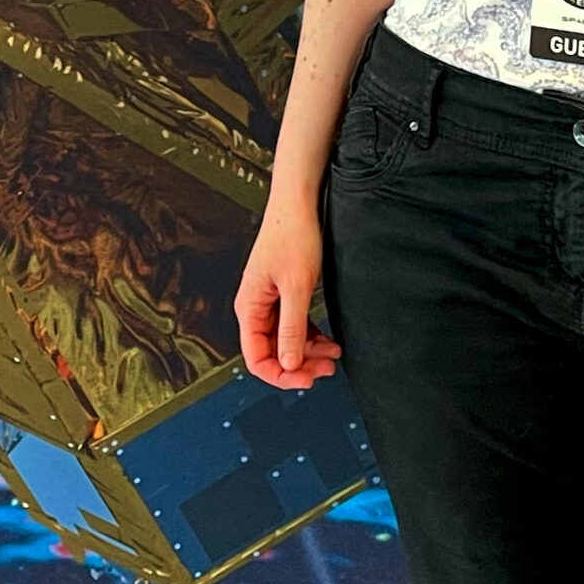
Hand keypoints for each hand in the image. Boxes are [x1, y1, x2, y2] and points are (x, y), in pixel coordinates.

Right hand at [236, 191, 342, 388]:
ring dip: (309, 352)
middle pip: (272, 352)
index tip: (307, 379)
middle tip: (327, 369)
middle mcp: (255, 307)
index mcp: (249, 306)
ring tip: (334, 354)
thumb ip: (291, 328)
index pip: (256, 358)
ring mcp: (269, 301)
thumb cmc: (292, 235)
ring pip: (285, 340)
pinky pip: (294, 326)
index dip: (281, 375)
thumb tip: (289, 363)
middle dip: (299, 365)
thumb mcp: (296, 287)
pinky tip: (329, 339)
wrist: (298, 204)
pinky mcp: (283, 294)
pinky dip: (311, 336)